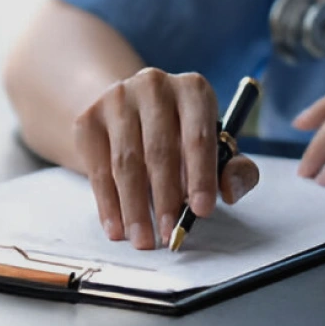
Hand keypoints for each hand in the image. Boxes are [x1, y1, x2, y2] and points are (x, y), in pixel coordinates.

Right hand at [74, 68, 259, 248]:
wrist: (131, 112)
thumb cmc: (182, 136)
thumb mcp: (216, 147)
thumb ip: (235, 170)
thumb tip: (229, 191)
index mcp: (193, 90)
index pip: (198, 137)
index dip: (201, 177)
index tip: (202, 212)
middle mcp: (154, 85)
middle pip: (159, 150)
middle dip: (165, 199)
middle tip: (170, 235)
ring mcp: (116, 99)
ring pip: (125, 162)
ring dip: (134, 208)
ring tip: (143, 240)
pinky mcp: (89, 118)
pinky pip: (98, 169)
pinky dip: (108, 204)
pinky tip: (116, 228)